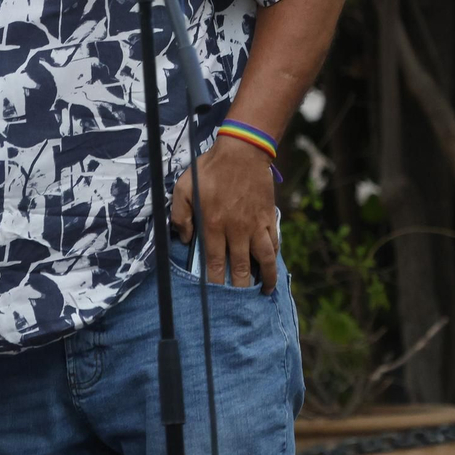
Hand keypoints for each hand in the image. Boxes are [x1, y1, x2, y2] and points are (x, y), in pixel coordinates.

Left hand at [170, 135, 278, 291]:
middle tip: (239, 303)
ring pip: (262, 258)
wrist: (242, 152)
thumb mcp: (183, 188)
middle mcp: (236, 230)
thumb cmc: (209, 169)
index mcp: (213, 225)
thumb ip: (180, 215)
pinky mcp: (268, 217)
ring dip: (264, 277)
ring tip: (264, 290)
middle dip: (239, 287)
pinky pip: (273, 242)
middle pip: (239, 266)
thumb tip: (184, 238)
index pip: (215, 261)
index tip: (216, 295)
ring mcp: (255, 225)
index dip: (216, 281)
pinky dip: (274, 257)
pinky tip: (272, 265)